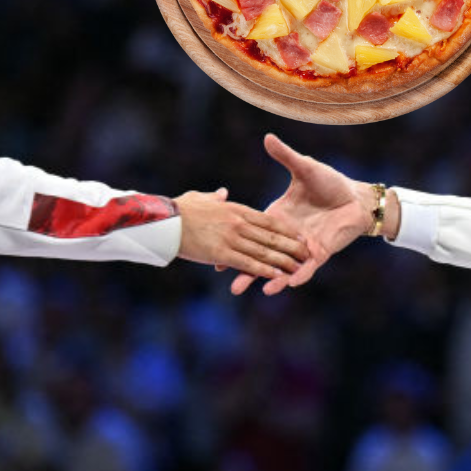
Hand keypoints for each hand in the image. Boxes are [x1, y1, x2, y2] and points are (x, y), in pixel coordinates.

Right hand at [175, 188, 307, 279]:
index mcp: (235, 209)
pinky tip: (279, 277)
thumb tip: (222, 194)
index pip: (268, 220)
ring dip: (284, 261)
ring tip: (298, 267)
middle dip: (291, 246)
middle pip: (272, 236)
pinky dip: (266, 271)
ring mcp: (232, 238)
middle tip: (306, 253)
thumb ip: (215, 197)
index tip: (299, 235)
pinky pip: (250, 264)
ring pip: (265, 251)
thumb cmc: (179, 208)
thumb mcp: (201, 198)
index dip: (285, 229)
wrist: (163, 220)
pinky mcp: (223, 254)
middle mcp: (238, 223)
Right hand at [231, 134, 376, 295]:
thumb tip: (268, 137)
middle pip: (263, 256)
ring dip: (272, 279)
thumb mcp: (304, 168)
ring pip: (284, 267)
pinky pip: (308, 268)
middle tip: (231, 285)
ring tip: (259, 290)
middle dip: (248, 271)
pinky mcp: (320, 253)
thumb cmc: (330, 182)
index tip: (218, 253)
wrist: (356, 197)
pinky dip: (299, 276)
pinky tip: (288, 284)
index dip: (236, 243)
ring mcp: (303, 247)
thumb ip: (285, 157)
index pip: (253, 233)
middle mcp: (287, 236)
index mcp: (278, 217)